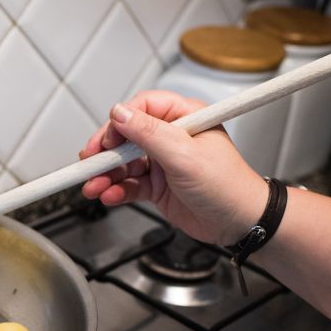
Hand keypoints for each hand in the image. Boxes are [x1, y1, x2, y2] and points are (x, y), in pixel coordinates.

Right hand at [80, 90, 268, 245]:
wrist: (240, 223)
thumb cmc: (228, 185)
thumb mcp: (185, 155)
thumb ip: (149, 134)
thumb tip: (120, 114)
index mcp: (184, 118)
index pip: (142, 108)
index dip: (120, 122)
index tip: (106, 140)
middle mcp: (171, 137)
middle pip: (127, 136)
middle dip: (105, 152)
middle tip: (90, 164)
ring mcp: (163, 162)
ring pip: (124, 163)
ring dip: (106, 176)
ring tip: (94, 188)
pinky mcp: (157, 185)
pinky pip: (129, 185)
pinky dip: (116, 191)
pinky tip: (109, 196)